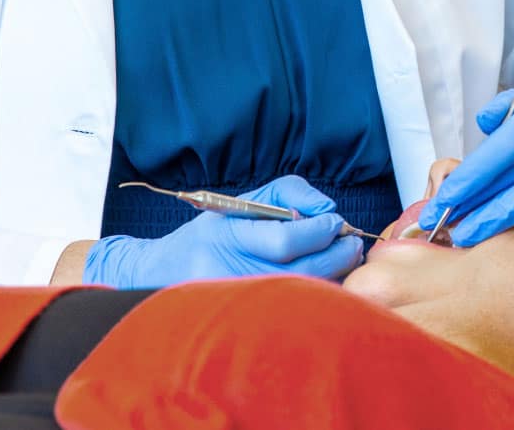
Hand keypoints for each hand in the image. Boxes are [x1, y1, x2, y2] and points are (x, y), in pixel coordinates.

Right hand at [83, 175, 364, 288]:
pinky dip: (320, 292)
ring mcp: (241, 302)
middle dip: (337, 253)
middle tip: (351, 242)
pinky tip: (324, 277)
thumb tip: (325, 208)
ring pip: (306, 293)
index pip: (284, 241)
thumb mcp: (238, 201)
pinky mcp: (249, 321)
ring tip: (342, 256)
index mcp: (227, 237)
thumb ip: (285, 193)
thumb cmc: (209, 233)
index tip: (336, 221)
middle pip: (303, 271)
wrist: (162, 273)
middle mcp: (232, 273)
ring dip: (335, 273)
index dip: (319, 231)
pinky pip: (296, 308)